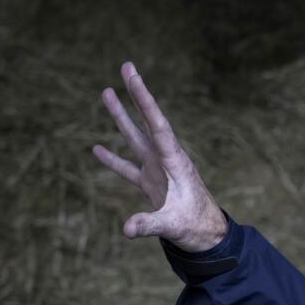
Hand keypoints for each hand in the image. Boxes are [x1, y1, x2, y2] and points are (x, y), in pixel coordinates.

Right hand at [92, 62, 227, 251]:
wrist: (208, 237)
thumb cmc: (196, 227)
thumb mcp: (173, 225)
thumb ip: (150, 224)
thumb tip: (127, 228)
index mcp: (175, 162)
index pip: (157, 124)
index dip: (144, 99)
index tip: (132, 75)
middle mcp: (166, 160)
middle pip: (147, 122)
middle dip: (136, 96)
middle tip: (126, 67)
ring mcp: (158, 171)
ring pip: (135, 139)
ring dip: (121, 118)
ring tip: (106, 92)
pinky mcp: (152, 184)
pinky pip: (128, 168)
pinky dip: (112, 160)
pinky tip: (97, 149)